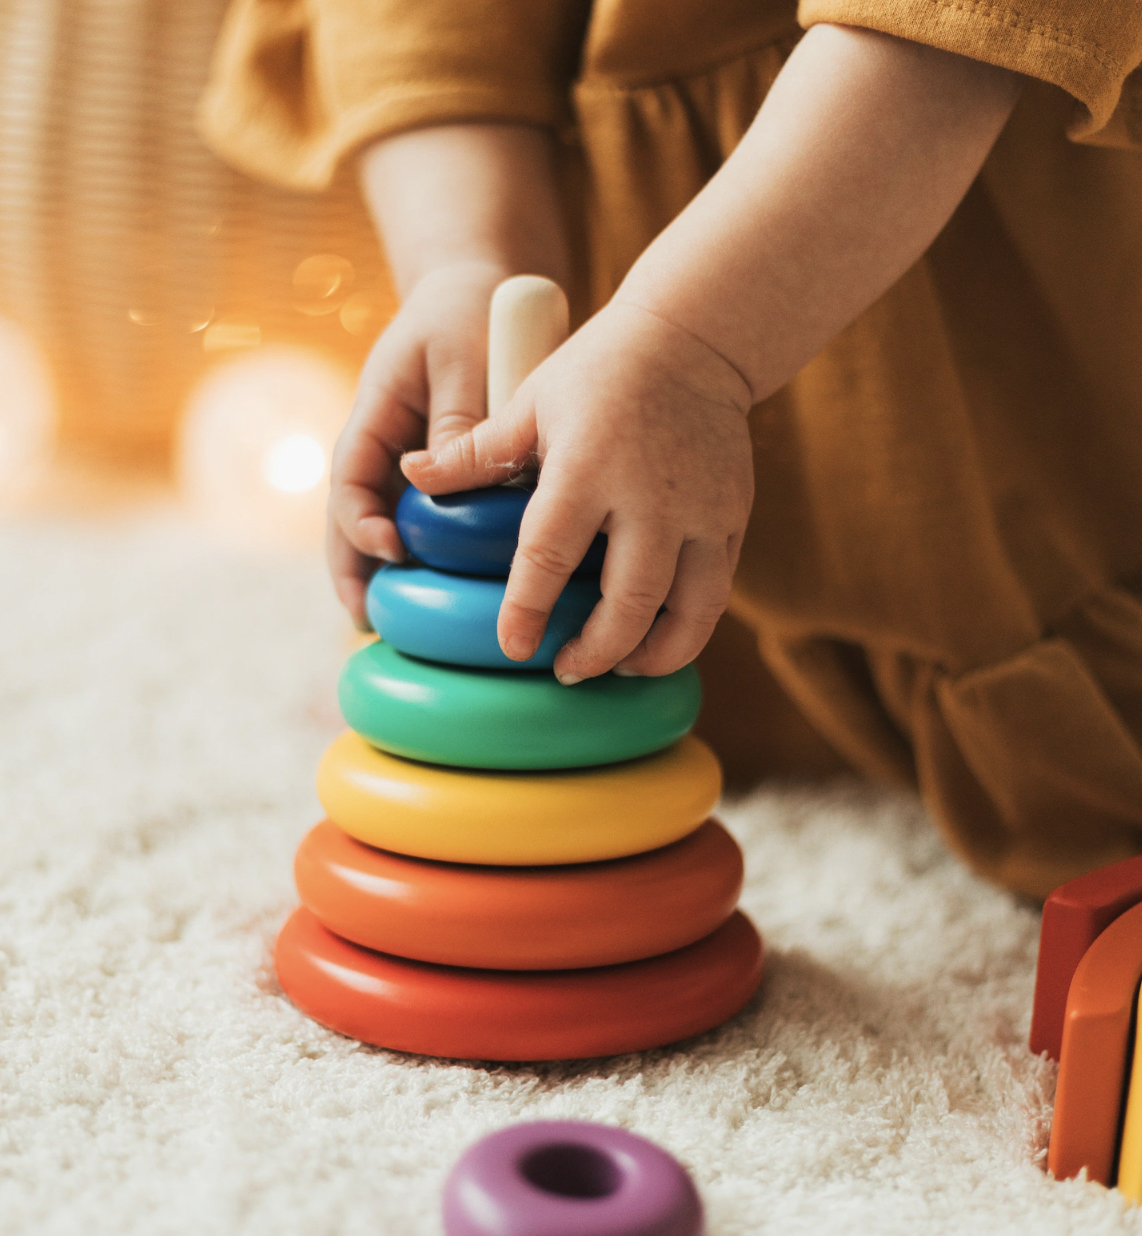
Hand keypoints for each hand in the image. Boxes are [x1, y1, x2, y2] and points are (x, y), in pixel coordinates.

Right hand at [326, 259, 507, 626]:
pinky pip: (417, 525)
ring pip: (376, 528)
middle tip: (364, 621)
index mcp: (375, 415)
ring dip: (376, 575)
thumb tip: (445, 482)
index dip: (360, 519)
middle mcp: (380, 447)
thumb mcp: (462, 355)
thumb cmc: (467, 313)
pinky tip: (430, 600)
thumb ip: (456, 415)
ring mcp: (402, 465)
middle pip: (348, 517)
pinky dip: (416, 561)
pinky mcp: (432, 477)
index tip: (391, 548)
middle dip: (351, 569)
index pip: (351, 477)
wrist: (474, 291)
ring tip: (383, 629)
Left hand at [401, 300, 754, 681]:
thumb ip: (475, 452)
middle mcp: (651, 499)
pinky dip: (686, 629)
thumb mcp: (531, 401)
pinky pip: (715, 595)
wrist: (696, 340)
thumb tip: (409, 477)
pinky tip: (656, 637)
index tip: (513, 648)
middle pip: (628, 604)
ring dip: (652, 654)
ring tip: (621, 667)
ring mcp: (704, 513)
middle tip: (567, 670)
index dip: (528, 611)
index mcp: (587, 468)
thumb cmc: (600, 371)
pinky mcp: (735, 519)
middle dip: (596, 651)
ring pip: (688, 615)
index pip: (550, 556)